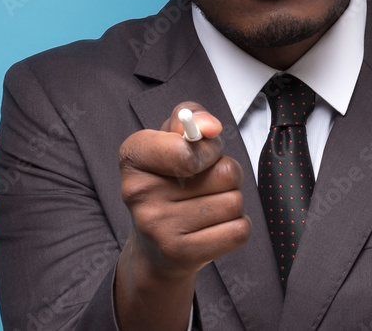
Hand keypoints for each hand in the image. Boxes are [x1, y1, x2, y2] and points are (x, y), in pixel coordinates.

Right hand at [118, 102, 250, 280]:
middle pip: (225, 173)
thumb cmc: (170, 182)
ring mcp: (158, 227)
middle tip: (204, 184)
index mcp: (132, 156)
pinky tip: (212, 228)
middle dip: (225, 174)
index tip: (201, 155)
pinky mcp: (181, 254)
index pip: (188, 147)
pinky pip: (239, 230)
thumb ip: (191, 116)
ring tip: (206, 206)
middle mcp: (138, 193)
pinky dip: (236, 227)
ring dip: (231, 202)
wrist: (156, 247)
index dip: (209, 148)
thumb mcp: (173, 139)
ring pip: (234, 202)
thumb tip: (211, 126)